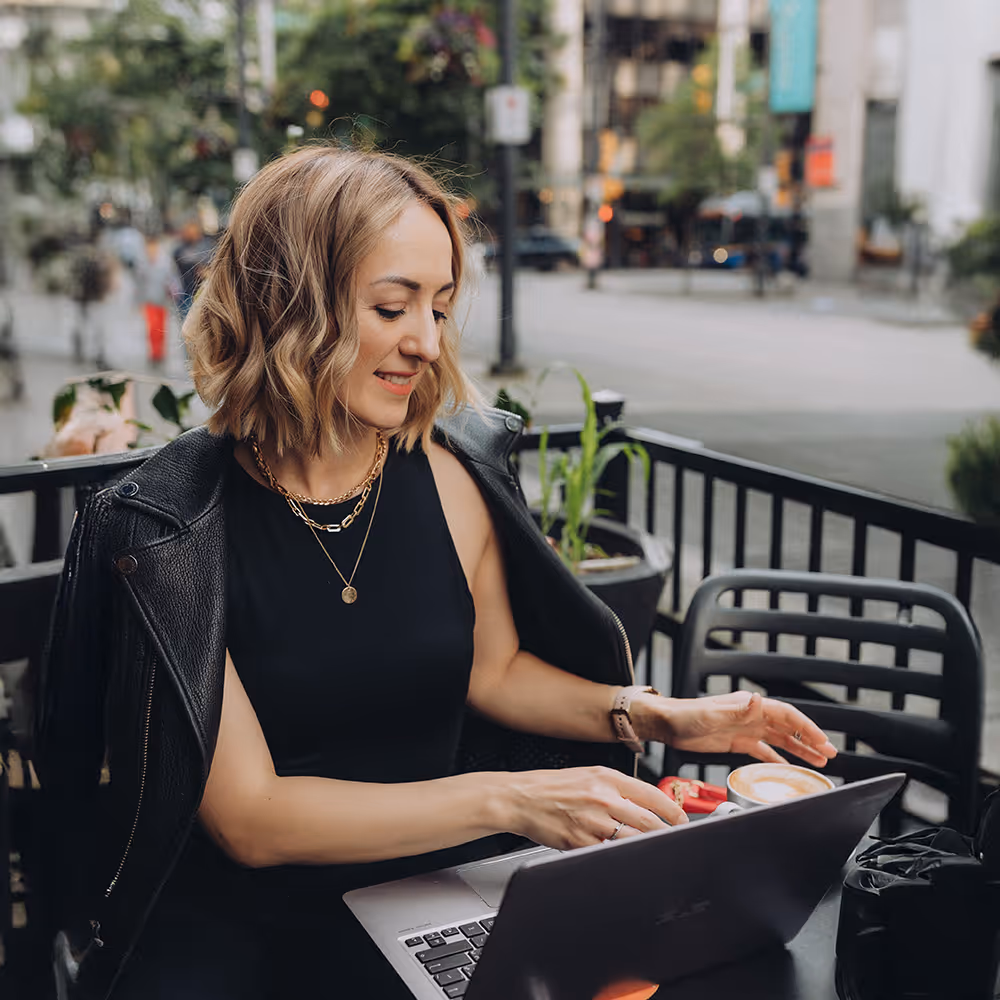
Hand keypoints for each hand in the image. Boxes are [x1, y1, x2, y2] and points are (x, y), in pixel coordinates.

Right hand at [497, 765, 687, 850]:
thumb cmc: (550, 787)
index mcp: (607, 777)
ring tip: (652, 852)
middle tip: (674, 841)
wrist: (519, 797)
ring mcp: (593, 821)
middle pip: (649, 821)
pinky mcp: (581, 842)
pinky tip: (620, 858)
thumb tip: (645, 804)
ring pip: (633, 840)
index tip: (683, 821)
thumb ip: (616, 788)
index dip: (674, 811)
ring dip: (646, 848)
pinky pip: (608, 854)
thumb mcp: (587, 775)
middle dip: (667, 834)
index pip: (653, 795)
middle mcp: (603, 797)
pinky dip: (617, 857)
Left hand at [632, 691, 836, 769]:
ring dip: (799, 750)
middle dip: (810, 739)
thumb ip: (737, 709)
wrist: (666, 723)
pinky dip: (777, 759)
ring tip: (818, 762)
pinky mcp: (736, 742)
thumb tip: (756, 699)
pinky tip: (787, 769)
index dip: (807, 727)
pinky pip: (763, 751)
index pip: (787, 715)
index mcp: (749, 706)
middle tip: (830, 754)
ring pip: (779, 740)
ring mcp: (745, 729)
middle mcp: (751, 716)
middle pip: (788, 727)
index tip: (823, 741)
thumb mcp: (712, 713)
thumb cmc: (686, 714)